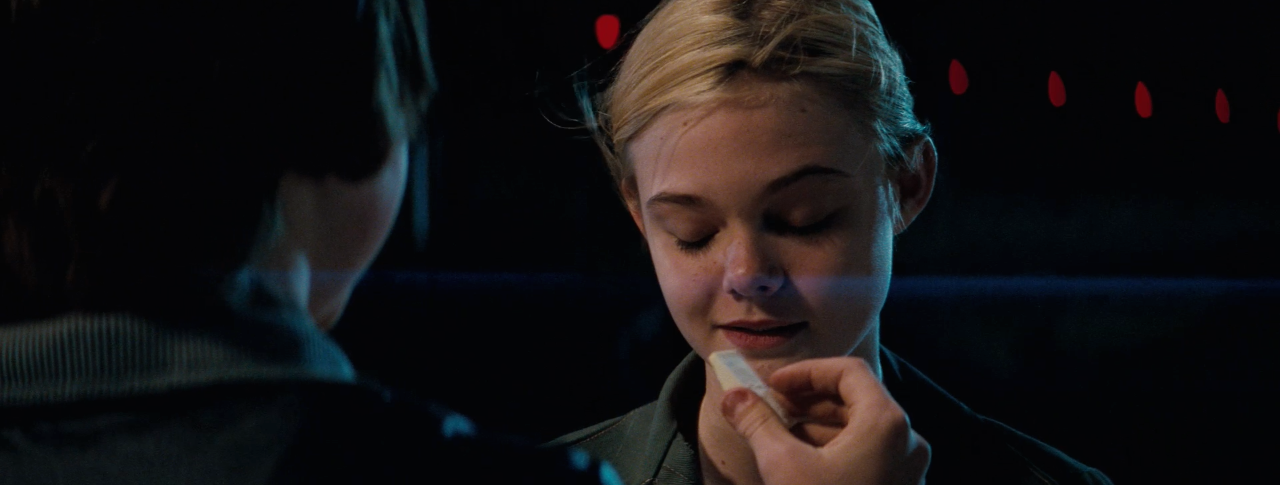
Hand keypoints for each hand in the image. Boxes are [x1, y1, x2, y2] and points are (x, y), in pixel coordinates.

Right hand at [720, 357, 929, 484]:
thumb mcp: (782, 464)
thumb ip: (758, 422)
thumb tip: (734, 395)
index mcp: (886, 423)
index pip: (848, 372)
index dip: (806, 371)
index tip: (772, 386)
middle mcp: (907, 441)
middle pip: (857, 399)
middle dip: (809, 399)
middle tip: (771, 407)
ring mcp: (907, 470)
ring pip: (861, 429)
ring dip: (818, 424)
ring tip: (779, 435)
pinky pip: (868, 455)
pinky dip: (835, 449)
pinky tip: (801, 463)